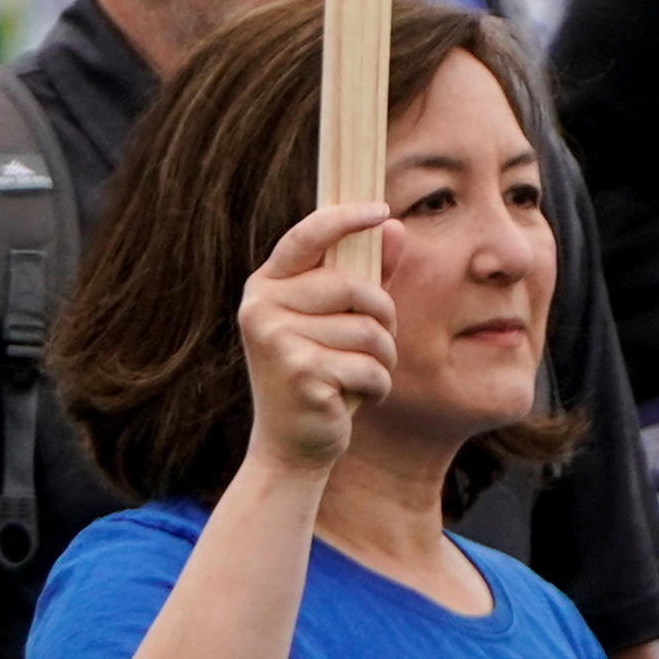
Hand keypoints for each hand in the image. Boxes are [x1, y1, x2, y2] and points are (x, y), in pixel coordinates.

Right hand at [233, 200, 399, 474]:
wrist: (289, 447)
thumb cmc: (317, 374)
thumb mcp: (335, 321)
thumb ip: (365, 273)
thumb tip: (395, 227)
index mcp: (266, 286)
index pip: (307, 235)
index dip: (345, 218)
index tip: (382, 210)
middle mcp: (262, 307)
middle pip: (352, 285)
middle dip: (383, 315)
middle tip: (380, 343)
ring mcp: (277, 340)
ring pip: (367, 329)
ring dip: (383, 357)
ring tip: (365, 374)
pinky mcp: (300, 373)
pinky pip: (368, 365)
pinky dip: (377, 385)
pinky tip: (358, 397)